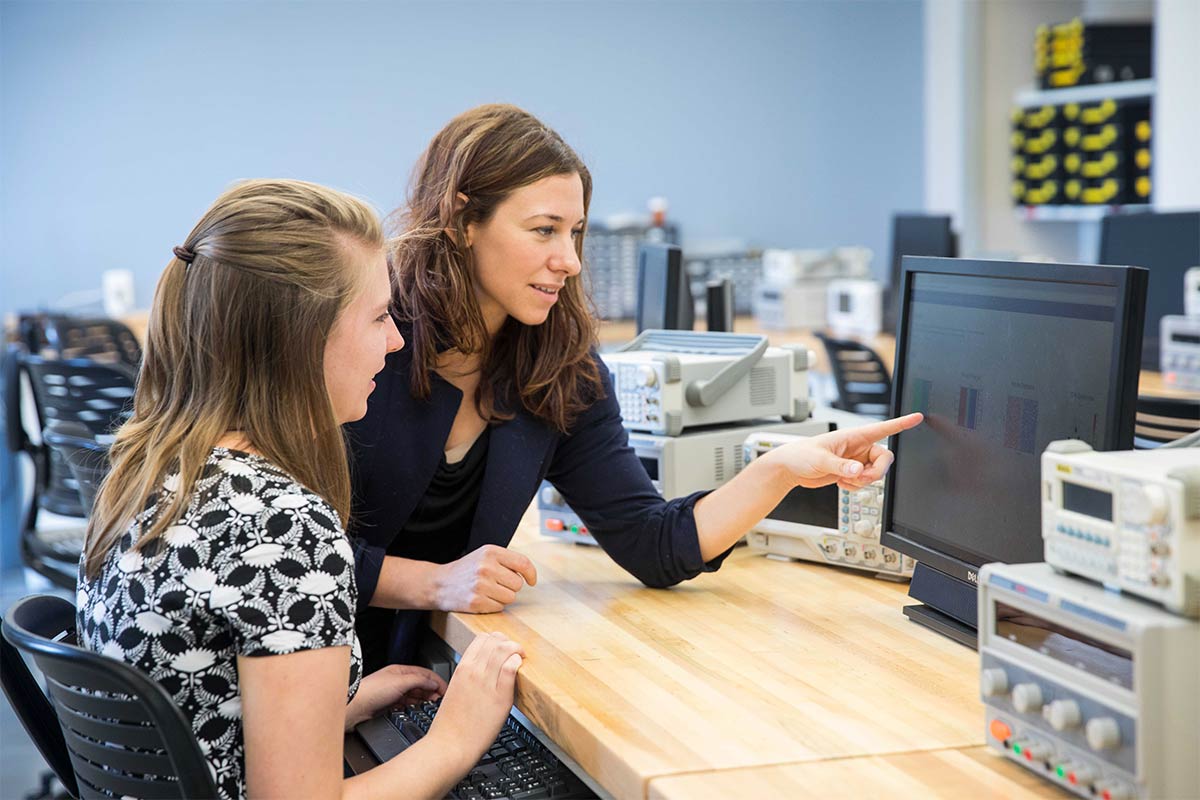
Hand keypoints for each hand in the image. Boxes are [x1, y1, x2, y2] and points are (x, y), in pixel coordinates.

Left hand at [344, 664, 448, 729]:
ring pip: (415, 696)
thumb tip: (433, 683)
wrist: (354, 707)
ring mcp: (394, 693)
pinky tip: (417, 710)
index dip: (437, 681)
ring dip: (424, 700)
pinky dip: (414, 707)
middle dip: (432, 692)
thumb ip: (419, 681)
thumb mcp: (400, 682)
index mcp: (401, 671)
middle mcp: (398, 681)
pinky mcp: (390, 706)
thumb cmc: (371, 690)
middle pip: (421, 685)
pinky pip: (407, 705)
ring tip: (432, 706)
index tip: (447, 690)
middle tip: (441, 700)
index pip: (425, 674)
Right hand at [426, 632, 523, 763]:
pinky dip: (517, 662)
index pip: (481, 639)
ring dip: (516, 649)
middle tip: (515, 651)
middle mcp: (474, 672)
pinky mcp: (500, 697)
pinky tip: (519, 667)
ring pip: (504, 650)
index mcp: (462, 668)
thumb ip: (469, 677)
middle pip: (495, 641)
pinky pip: (511, 668)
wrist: (450, 745)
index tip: (502, 647)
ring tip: (521, 657)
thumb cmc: (451, 724)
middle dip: (508, 642)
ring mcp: (487, 683)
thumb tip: (484, 670)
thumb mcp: (456, 690)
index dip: (495, 640)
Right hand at [434, 545, 537, 612]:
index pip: (523, 563)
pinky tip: (482, 598)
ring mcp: (481, 585)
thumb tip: (528, 574)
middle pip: (518, 584)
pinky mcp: (476, 602)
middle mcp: (486, 567)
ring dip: (503, 597)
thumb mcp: (484, 556)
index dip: (531, 574)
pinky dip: (494, 605)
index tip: (531, 581)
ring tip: (488, 591)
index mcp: (490, 552)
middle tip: (496, 584)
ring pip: (511, 597)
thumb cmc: (467, 570)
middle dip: (510, 586)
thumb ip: (506, 560)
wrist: (440, 583)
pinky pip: (500, 607)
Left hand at [764, 413, 923, 490]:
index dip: (901, 423)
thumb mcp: (820, 460)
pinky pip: (865, 482)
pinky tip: (840, 483)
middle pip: (885, 459)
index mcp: (853, 436)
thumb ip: (840, 466)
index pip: (882, 428)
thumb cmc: (800, 455)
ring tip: (843, 479)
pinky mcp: (851, 472)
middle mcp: (858, 447)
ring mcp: (856, 460)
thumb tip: (858, 470)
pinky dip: (855, 486)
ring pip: (876, 473)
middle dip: (876, 472)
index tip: (918, 417)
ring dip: (863, 481)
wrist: (790, 469)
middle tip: (860, 478)